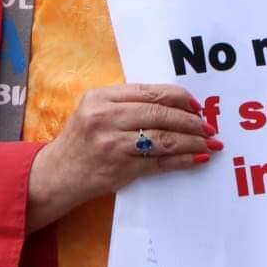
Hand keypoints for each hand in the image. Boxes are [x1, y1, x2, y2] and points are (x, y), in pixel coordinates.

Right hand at [27, 83, 218, 231]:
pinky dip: (182, 160)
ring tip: (209, 143)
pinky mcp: (120, 169)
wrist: (56, 175)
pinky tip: (197, 159)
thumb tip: (174, 104)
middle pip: (160, 113)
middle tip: (209, 127)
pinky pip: (159, 163)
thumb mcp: (95, 111)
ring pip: (164, 138)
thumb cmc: (81, 140)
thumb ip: (127, 103)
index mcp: (101, 97)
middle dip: (191, 120)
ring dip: (192, 141)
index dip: (179, 97)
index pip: (150, 91)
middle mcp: (106, 117)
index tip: (197, 105)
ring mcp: (113, 144)